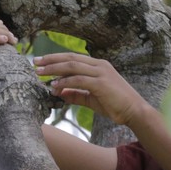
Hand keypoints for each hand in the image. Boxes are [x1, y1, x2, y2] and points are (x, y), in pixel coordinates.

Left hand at [33, 52, 149, 125]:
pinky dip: (65, 82)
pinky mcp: (101, 83)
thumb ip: (76, 94)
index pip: (73, 58)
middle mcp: (99, 65)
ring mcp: (101, 73)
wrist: (135, 111)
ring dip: (54, 69)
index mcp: (98, 65)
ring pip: (72, 66)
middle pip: (70, 58)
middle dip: (51, 60)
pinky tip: (54, 86)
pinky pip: (78, 80)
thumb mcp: (92, 98)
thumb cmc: (115, 104)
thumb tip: (60, 93)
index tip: (41, 61)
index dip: (56, 58)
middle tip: (35, 62)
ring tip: (40, 73)